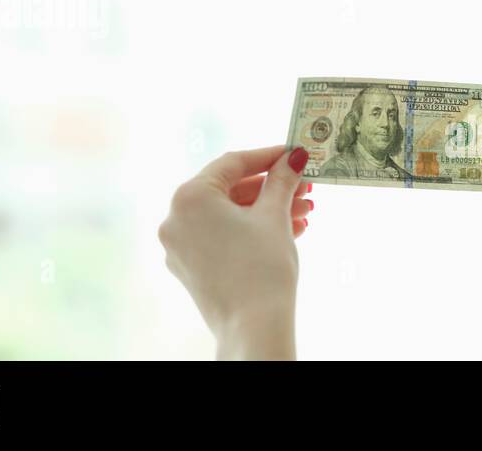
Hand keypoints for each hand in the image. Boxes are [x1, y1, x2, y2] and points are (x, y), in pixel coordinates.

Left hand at [158, 145, 313, 359]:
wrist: (253, 327)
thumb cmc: (262, 267)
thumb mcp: (275, 216)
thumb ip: (282, 180)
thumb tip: (294, 156)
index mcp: (189, 197)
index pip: (233, 163)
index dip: (269, 156)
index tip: (294, 155)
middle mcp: (175, 218)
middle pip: (230, 190)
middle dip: (272, 189)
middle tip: (305, 187)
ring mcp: (180, 246)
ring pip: (228, 216)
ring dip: (267, 211)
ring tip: (304, 213)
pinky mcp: (190, 268)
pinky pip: (222, 237)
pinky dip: (251, 231)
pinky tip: (287, 231)